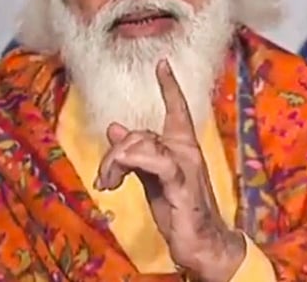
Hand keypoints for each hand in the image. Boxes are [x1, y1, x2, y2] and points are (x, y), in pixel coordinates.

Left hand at [95, 60, 245, 280]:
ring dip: (115, 165)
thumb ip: (135, 153)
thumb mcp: (151, 177)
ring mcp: (185, 165)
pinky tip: (118, 175)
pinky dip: (132, 162)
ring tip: (109, 185)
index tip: (161, 64)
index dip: (169, 87)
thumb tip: (114, 127)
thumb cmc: (179, 209)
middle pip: (139, 134)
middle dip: (113, 155)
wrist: (202, 243)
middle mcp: (185, 150)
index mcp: (181, 146)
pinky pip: (154, 161)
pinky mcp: (181, 183)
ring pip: (140, 144)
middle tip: (104, 179)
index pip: (176, 109)